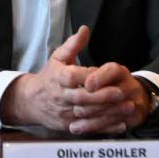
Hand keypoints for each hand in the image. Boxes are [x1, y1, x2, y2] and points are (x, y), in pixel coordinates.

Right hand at [2, 26, 128, 132]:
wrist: (30, 101)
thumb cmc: (49, 77)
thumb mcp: (57, 58)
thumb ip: (73, 44)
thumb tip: (85, 29)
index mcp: (58, 77)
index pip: (73, 76)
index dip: (88, 76)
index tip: (104, 73)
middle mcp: (60, 96)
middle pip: (81, 97)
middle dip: (102, 96)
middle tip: (121, 93)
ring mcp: (64, 112)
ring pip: (86, 114)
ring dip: (108, 112)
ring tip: (127, 108)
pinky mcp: (68, 125)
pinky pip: (88, 128)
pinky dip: (105, 128)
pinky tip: (120, 124)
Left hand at [70, 64, 149, 132]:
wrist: (134, 97)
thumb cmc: (107, 83)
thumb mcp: (94, 71)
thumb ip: (80, 62)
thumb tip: (73, 47)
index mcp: (118, 71)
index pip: (112, 71)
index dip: (99, 78)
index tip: (87, 85)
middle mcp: (129, 85)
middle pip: (113, 93)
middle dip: (92, 102)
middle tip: (75, 108)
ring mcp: (134, 102)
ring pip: (114, 111)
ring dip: (92, 119)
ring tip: (74, 124)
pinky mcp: (134, 117)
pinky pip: (116, 125)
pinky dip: (98, 128)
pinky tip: (83, 129)